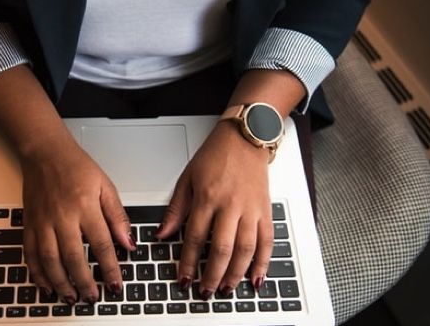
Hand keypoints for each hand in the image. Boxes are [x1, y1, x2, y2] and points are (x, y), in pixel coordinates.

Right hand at [20, 138, 135, 304]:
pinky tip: (46, 285)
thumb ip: (118, 216)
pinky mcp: (30, 223)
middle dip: (84, 282)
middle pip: (73, 257)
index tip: (116, 285)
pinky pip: (30, 253)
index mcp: (85, 206)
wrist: (45, 152)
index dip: (110, 268)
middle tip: (93, 298)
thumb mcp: (106, 186)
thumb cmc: (76, 166)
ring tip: (71, 297)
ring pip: (50, 260)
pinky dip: (37, 272)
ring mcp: (43, 221)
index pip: (101, 244)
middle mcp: (62, 216)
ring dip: (60, 283)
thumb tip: (129, 242)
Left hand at [156, 122, 273, 298]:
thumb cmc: (216, 155)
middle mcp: (230, 205)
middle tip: (205, 291)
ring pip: (245, 249)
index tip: (184, 278)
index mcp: (207, 197)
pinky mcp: (266, 210)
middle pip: (221, 248)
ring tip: (226, 289)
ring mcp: (251, 209)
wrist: (245, 138)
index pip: (195, 237)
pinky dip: (263, 262)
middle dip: (212, 275)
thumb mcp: (188, 178)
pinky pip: (267, 240)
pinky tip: (256, 277)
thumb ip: (176, 209)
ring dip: (235, 273)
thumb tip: (162, 234)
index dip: (188, 262)